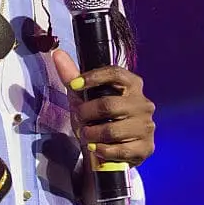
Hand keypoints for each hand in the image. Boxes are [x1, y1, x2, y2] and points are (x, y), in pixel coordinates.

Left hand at [52, 49, 155, 167]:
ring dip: (92, 135)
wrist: (111, 151)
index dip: (92, 77)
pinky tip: (98, 148)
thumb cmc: (97, 118)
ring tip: (87, 135)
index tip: (74, 86)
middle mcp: (143, 103)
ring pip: (112, 130)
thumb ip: (71, 76)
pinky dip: (102, 150)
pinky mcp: (146, 147)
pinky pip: (119, 151)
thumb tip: (57, 53)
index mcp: (132, 84)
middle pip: (108, 104)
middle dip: (86, 113)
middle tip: (79, 119)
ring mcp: (147, 126)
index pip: (115, 73)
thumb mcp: (83, 97)